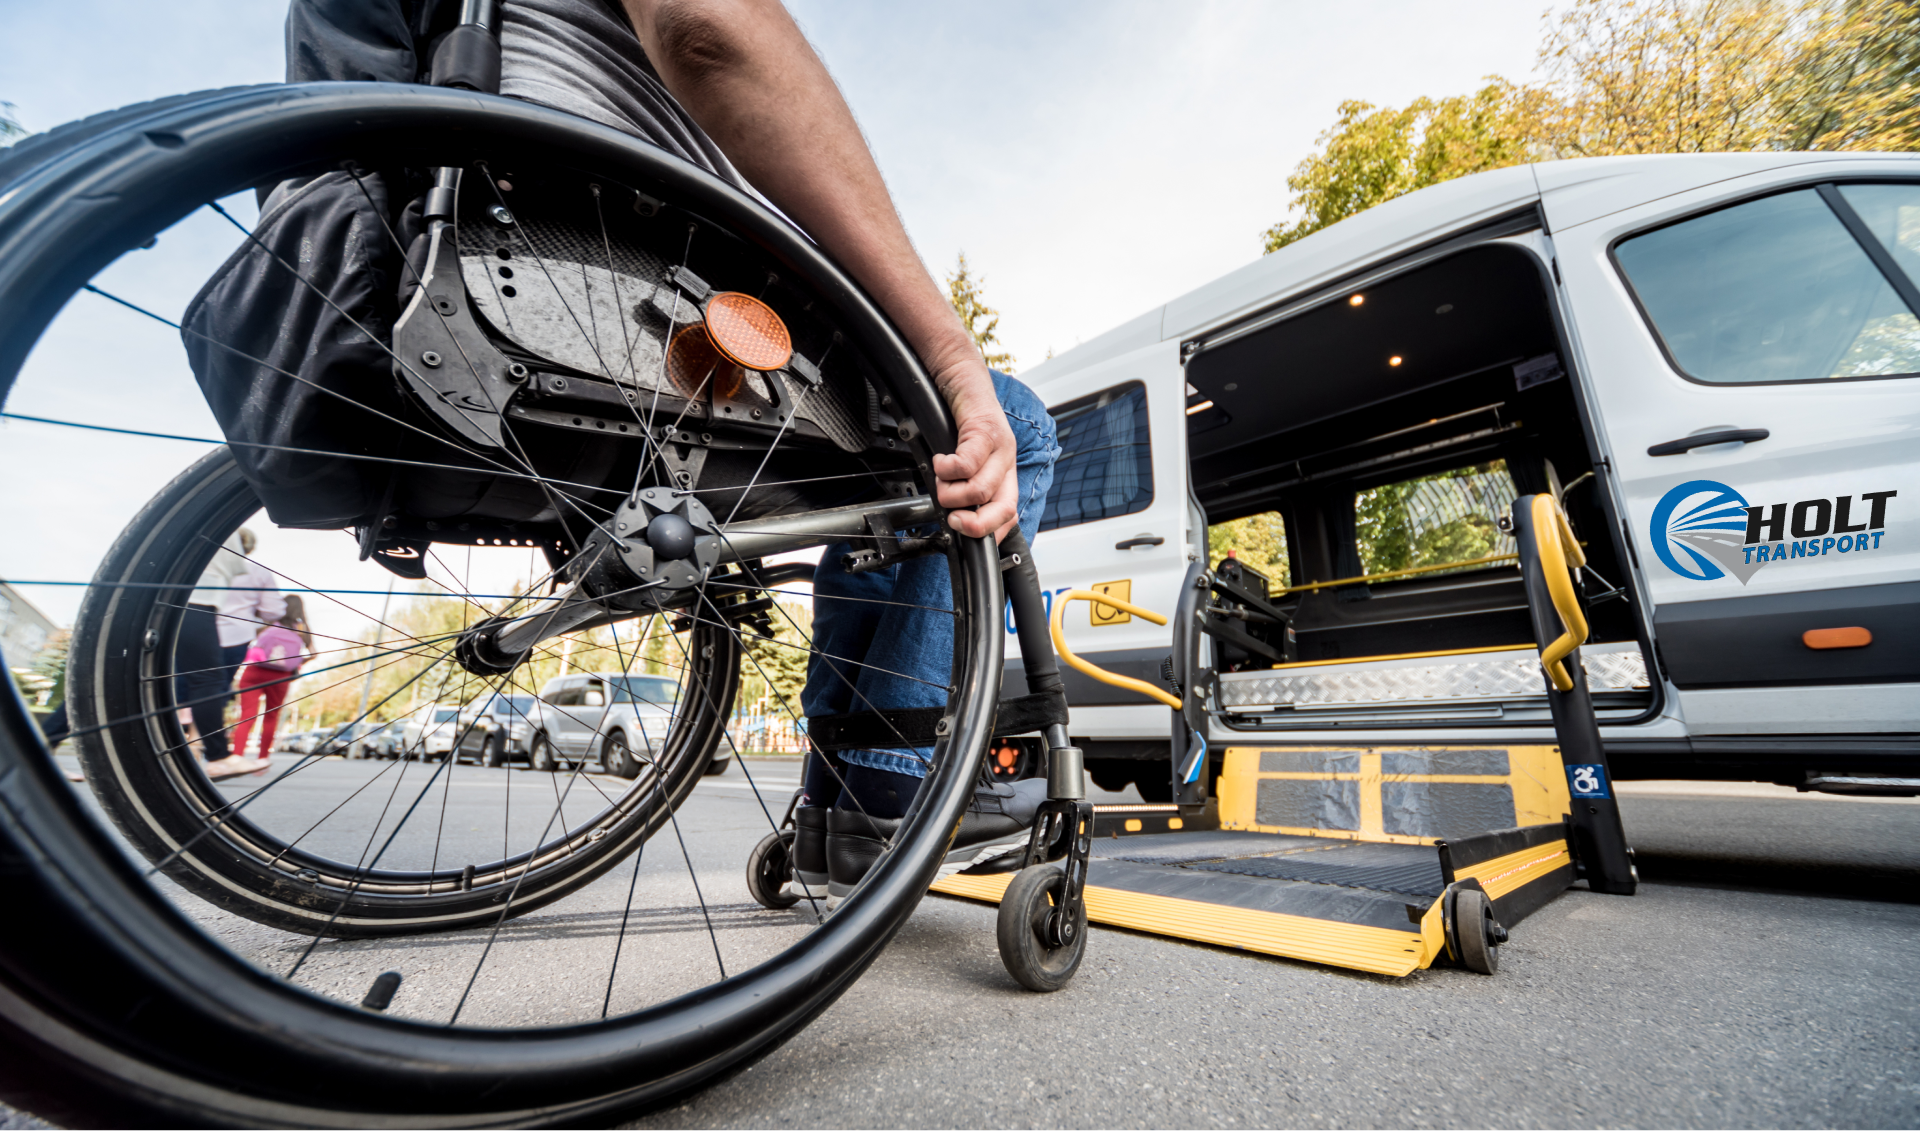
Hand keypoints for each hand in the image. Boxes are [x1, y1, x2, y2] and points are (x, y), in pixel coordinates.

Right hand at [929, 359, 1018, 540]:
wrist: (961, 379)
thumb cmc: (961, 421)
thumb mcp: (967, 459)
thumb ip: (965, 485)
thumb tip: (952, 514)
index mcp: (1005, 473)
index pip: (1009, 516)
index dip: (990, 534)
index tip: (967, 538)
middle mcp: (1007, 462)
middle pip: (1003, 509)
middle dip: (974, 524)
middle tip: (952, 518)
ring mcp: (1000, 447)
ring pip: (981, 490)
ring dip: (951, 493)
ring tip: (940, 480)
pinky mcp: (985, 430)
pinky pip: (967, 462)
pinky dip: (947, 469)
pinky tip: (939, 462)